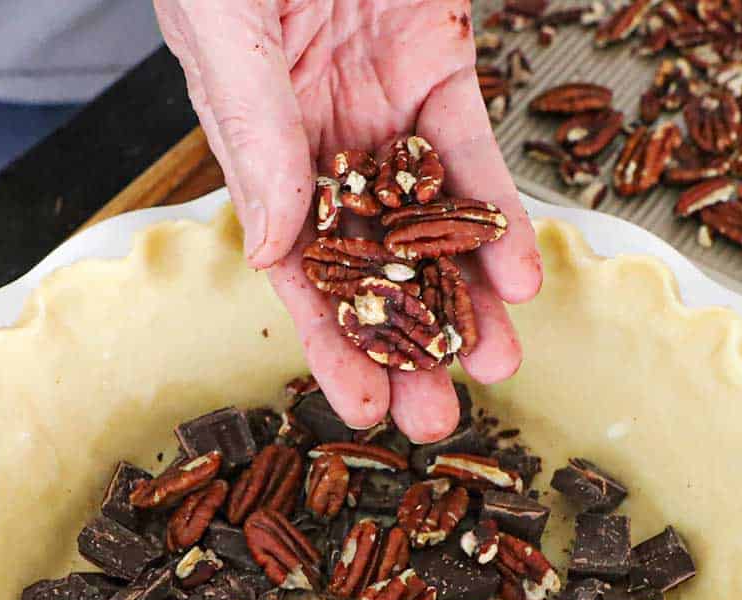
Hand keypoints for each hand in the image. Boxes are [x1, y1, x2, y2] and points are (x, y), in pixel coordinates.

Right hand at [156, 0, 541, 441]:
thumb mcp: (224, 31)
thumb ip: (255, 134)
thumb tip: (278, 246)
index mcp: (256, 149)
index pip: (297, 269)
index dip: (331, 342)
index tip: (363, 410)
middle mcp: (321, 143)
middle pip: (373, 265)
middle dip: (410, 344)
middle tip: (444, 418)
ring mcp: (381, 107)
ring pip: (432, 224)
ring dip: (467, 298)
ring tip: (499, 366)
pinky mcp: (438, 63)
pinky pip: (472, 150)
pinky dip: (496, 210)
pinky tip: (518, 272)